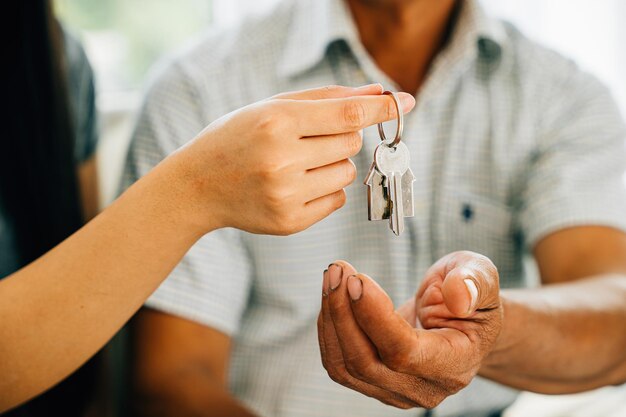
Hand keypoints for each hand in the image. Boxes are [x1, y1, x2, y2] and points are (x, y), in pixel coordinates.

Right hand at [174, 84, 414, 235]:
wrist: (198, 185)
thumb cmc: (237, 137)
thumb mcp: (272, 107)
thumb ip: (326, 99)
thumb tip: (377, 93)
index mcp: (276, 123)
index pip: (346, 114)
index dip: (380, 108)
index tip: (405, 101)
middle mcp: (282, 161)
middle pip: (351, 144)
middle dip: (343, 137)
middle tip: (312, 138)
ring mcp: (286, 196)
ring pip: (347, 173)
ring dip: (334, 164)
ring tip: (297, 164)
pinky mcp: (290, 223)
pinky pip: (337, 201)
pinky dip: (326, 190)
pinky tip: (295, 185)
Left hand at [317, 252, 501, 408]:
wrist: (462, 316)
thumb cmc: (472, 294)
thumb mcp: (483, 277)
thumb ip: (475, 283)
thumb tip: (457, 295)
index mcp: (455, 364)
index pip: (404, 352)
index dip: (374, 317)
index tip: (358, 279)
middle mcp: (423, 387)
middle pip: (365, 362)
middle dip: (344, 312)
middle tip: (339, 270)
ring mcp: (395, 390)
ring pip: (344, 365)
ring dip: (331, 317)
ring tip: (333, 276)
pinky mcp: (373, 382)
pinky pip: (338, 361)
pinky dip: (329, 326)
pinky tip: (334, 294)